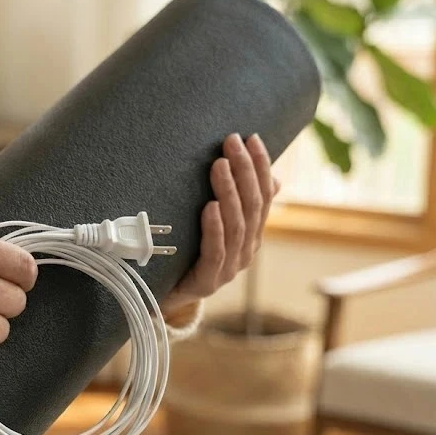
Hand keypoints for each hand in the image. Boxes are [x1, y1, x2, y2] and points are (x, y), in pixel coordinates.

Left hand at [162, 133, 280, 313]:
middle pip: (252, 206)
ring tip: (219, 165)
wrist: (162, 296)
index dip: (261, 166)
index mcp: (251, 234)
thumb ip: (234, 201)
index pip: (264, 195)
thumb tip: (273, 177)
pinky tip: (209, 206)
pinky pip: (215, 252)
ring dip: (229, 192)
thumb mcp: (211, 224)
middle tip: (231, 142)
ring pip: (236, 226)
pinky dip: (215, 228)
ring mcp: (229, 268)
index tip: (251, 138)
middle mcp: (245, 250)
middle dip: (244, 171)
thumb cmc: (187, 253)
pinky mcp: (208, 282)